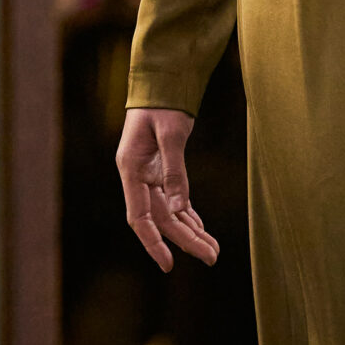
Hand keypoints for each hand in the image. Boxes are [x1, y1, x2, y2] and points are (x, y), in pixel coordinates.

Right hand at [116, 107, 218, 272]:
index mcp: (131, 169)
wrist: (161, 81)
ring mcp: (148, 174)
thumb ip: (174, 171)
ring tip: (212, 250)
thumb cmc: (162, 103)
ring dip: (190, 231)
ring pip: (170, 212)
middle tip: (212, 258)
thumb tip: (180, 209)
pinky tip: (200, 228)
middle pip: (161, 218)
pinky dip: (188, 215)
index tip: (169, 264)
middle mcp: (137, 176)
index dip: (153, 243)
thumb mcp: (171, 134)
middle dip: (185, 240)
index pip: (140, 217)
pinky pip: (174, 199)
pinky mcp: (160, 169)